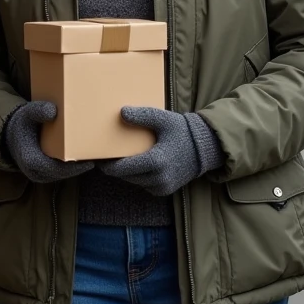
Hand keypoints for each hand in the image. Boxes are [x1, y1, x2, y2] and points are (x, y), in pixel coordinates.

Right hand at [2, 101, 94, 183]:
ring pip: (64, 174)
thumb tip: (52, 110)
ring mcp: (41, 175)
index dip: (74, 167)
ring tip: (96, 156)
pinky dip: (73, 166)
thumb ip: (37, 111)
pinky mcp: (45, 173)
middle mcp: (36, 172)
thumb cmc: (21, 123)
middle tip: (99, 158)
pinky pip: (62, 172)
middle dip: (80, 166)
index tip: (90, 161)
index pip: (56, 169)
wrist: (10, 133)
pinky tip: (86, 156)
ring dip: (79, 167)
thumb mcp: (26, 114)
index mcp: (31, 161)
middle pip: (64, 173)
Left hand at [96, 107, 221, 196]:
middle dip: (116, 167)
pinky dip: (139, 176)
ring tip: (122, 158)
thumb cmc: (182, 131)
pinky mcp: (165, 190)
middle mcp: (159, 178)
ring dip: (127, 172)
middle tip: (106, 156)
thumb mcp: (163, 119)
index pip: (122, 168)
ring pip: (134, 181)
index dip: (107, 165)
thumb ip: (142, 115)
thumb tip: (121, 112)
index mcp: (156, 161)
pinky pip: (144, 185)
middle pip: (126, 176)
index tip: (98, 158)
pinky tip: (138, 164)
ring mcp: (162, 187)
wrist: (204, 148)